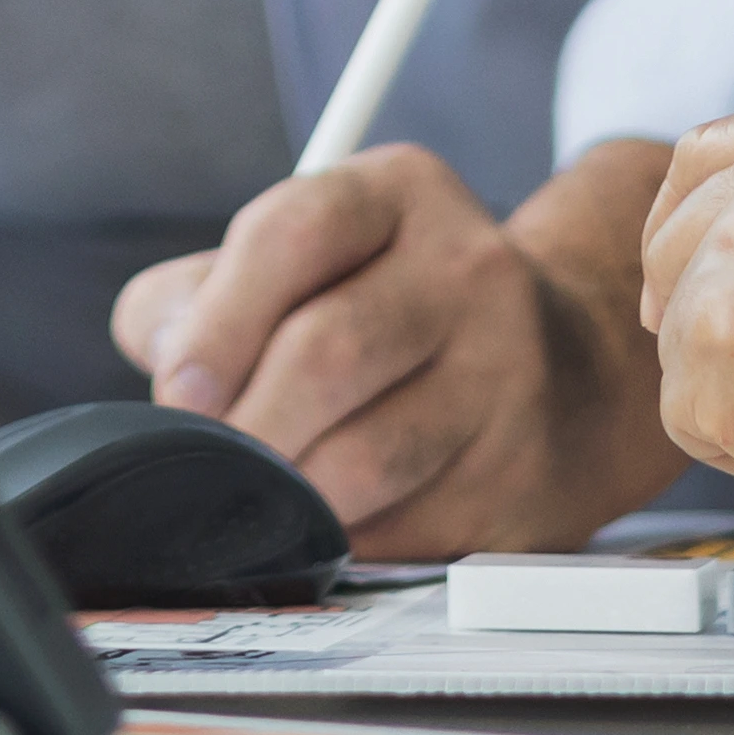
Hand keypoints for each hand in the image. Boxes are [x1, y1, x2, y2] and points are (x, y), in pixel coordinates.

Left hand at [110, 139, 683, 556]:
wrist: (569, 371)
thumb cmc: (391, 310)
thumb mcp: (305, 259)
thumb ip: (202, 295)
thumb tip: (164, 366)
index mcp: (402, 193)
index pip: (292, 233)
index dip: (218, 322)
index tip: (179, 390)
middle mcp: (469, 269)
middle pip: (327, 353)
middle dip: (245, 426)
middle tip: (209, 460)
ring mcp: (508, 374)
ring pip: (365, 459)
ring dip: (292, 493)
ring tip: (271, 490)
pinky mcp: (519, 478)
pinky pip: (403, 533)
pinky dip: (346, 540)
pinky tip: (343, 518)